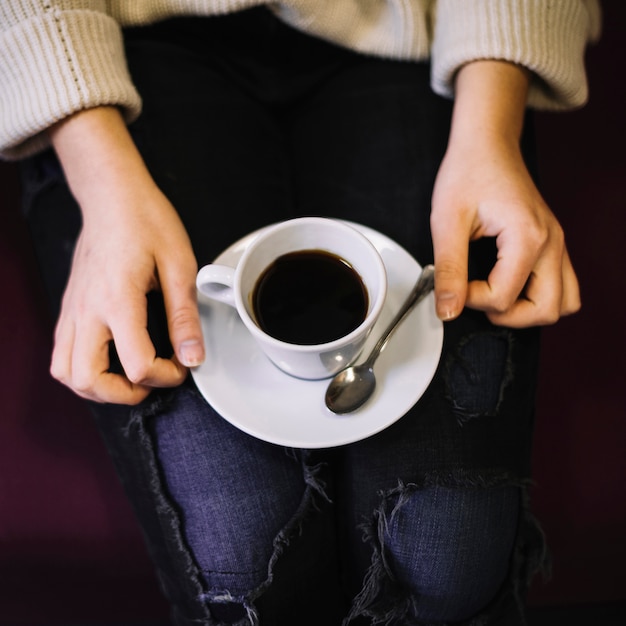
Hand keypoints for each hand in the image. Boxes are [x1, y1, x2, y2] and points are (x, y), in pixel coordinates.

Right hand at [48, 107, 203, 403]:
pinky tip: (109, 360)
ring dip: (96, 388)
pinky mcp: (68, 308)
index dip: (166, 376)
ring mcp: (72, 310)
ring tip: (129, 378)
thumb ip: (185, 316)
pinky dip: (81, 370)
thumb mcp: (179, 265)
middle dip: (124, 395)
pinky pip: (61, 354)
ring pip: (65, 373)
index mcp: (119, 300)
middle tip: (151, 383)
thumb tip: (193, 356)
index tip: (182, 366)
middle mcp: (87, 310)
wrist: (111, 196)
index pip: (137, 363)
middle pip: (87, 381)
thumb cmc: (146, 221)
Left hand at [430, 61, 580, 327]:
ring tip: (496, 295)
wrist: (487, 145)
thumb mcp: (447, 223)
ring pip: (562, 302)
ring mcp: (557, 244)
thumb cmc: (468, 173)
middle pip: (547, 310)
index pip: (505, 298)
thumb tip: (448, 310)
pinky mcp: (553, 244)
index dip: (472, 299)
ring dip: (528, 310)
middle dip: (508, 316)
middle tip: (477, 298)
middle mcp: (552, 243)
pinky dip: (538, 296)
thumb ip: (448, 270)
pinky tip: (508, 284)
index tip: (455, 282)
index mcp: (527, 237)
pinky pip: (561, 286)